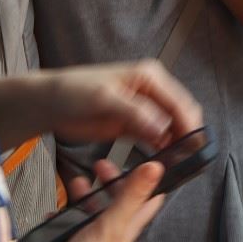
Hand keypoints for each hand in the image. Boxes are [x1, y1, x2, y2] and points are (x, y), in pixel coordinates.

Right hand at [6, 159, 164, 241]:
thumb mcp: (111, 226)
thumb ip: (131, 195)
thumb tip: (156, 167)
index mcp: (128, 228)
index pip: (148, 200)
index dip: (151, 180)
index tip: (151, 159)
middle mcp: (111, 234)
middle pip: (118, 201)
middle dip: (112, 181)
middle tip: (101, 164)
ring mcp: (89, 240)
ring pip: (92, 210)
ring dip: (87, 194)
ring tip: (77, 180)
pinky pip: (68, 223)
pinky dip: (63, 213)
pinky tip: (56, 209)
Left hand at [42, 61, 202, 151]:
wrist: (49, 104)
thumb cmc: (72, 92)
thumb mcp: (103, 98)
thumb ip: (134, 111)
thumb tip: (163, 127)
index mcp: (150, 76)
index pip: (180, 102)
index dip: (189, 125)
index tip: (193, 148)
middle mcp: (153, 91)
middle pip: (181, 115)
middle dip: (186, 135)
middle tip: (186, 160)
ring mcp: (145, 110)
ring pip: (172, 129)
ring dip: (176, 145)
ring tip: (176, 164)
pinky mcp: (135, 126)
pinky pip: (157, 139)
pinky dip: (162, 150)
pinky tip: (162, 162)